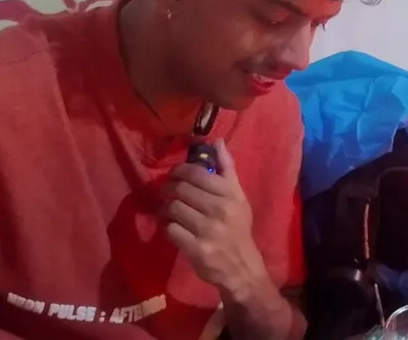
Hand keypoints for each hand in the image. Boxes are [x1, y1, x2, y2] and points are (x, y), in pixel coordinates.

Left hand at [164, 139, 265, 297]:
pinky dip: (167, 226)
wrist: (241, 266)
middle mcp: (220, 209)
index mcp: (230, 194)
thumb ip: (227, 169)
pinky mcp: (196, 248)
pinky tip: (171, 226)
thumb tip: (217, 141)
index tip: (175, 174)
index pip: (198, 173)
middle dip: (169, 188)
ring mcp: (207, 230)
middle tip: (167, 191)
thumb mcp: (238, 196)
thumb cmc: (238, 227)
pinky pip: (171, 229)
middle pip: (181, 190)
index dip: (180, 170)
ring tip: (168, 208)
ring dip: (166, 207)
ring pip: (174, 208)